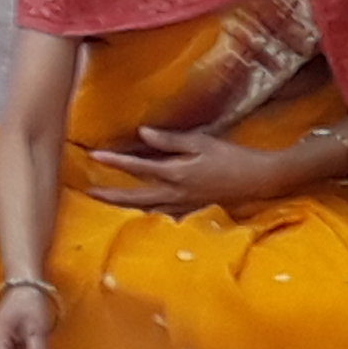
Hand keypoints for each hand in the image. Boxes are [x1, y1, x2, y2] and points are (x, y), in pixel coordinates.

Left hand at [84, 125, 284, 214]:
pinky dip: (148, 213)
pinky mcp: (192, 210)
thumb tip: (142, 134)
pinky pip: (163, 215)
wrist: (258, 180)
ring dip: (126, 207)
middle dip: (111, 196)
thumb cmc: (231, 157)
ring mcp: (183, 205)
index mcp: (176, 174)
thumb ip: (170, 140)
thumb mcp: (201, 142)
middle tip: (89, 194)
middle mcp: (175, 194)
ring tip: (109, 203)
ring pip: (147, 209)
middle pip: (135, 198)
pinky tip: (141, 212)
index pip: (138, 168)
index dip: (115, 163)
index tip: (94, 157)